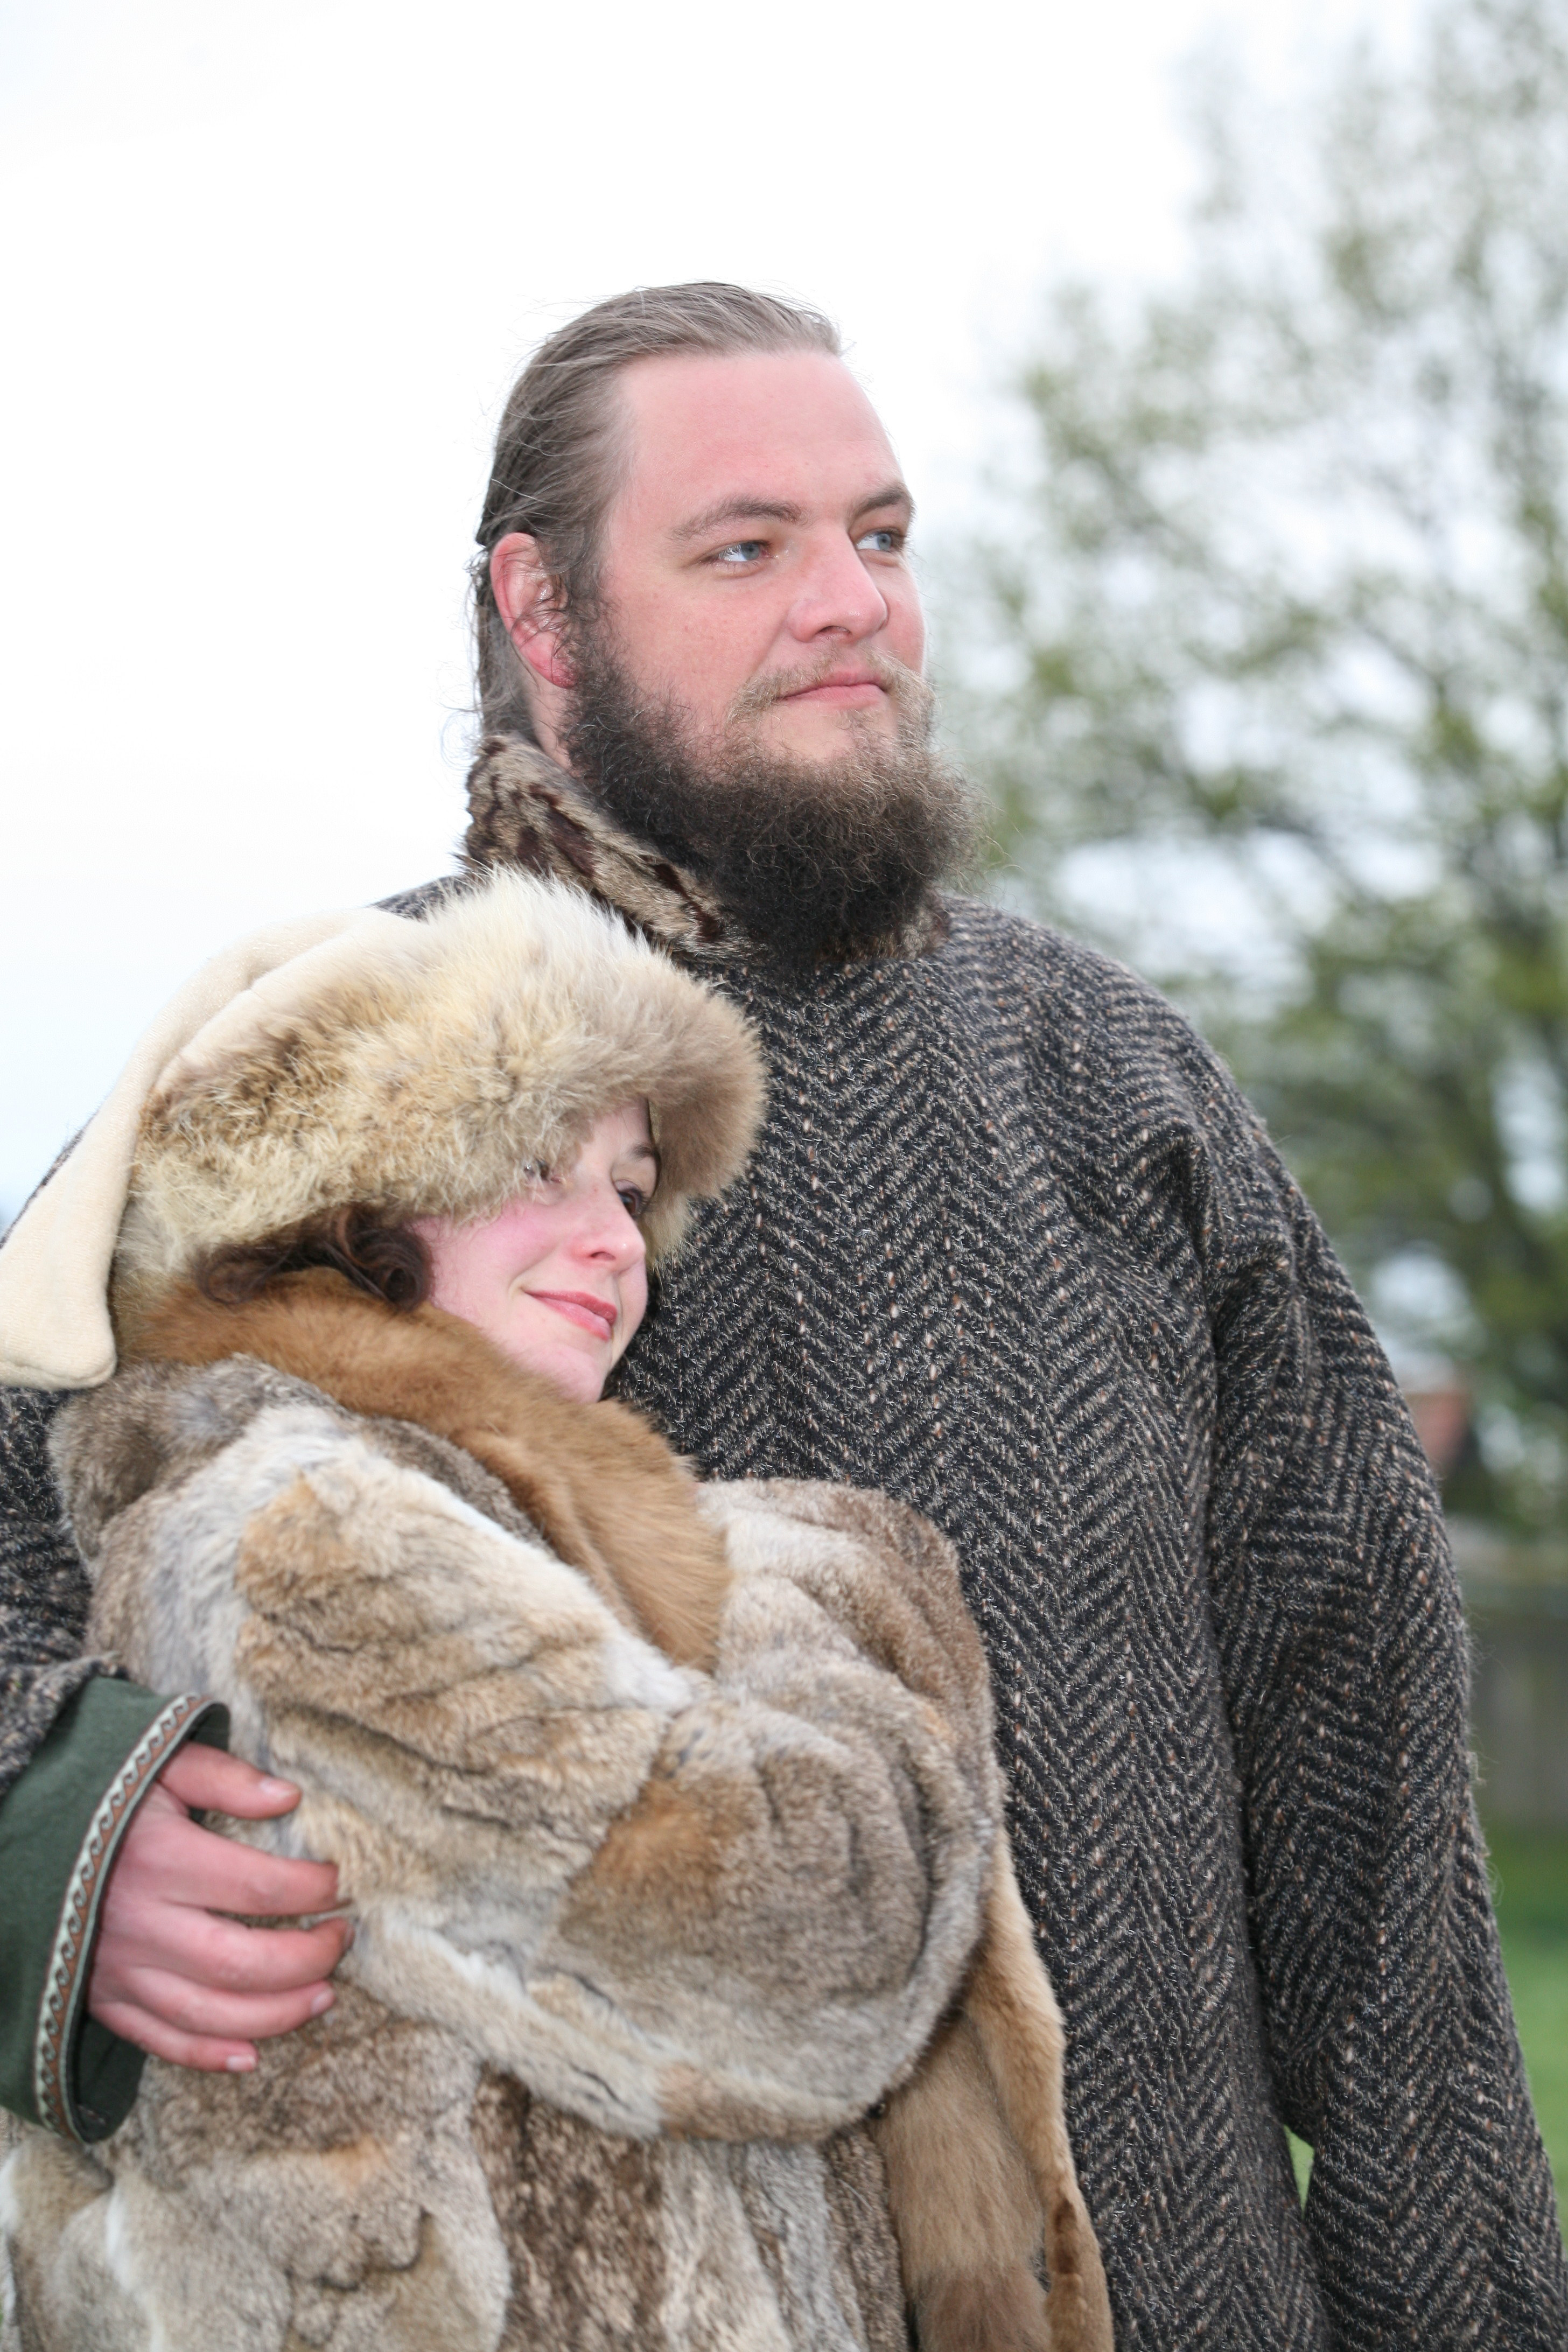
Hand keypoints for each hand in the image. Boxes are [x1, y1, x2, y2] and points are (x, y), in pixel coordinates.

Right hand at [87, 1743, 350, 2072]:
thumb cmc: (102, 1799)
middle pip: (241, 1963)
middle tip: (341, 1939)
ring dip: (276, 2015)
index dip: (312, 1890)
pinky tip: (252, 2054)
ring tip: (323, 1996)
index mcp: (161, 1860)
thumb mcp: (160, 1767)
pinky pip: (159, 2042)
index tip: (338, 1883)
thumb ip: (223, 1778)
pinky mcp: (102, 2000)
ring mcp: (119, 1971)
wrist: (21, 1841)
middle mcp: (141, 1924)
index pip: (259, 1888)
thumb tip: (288, 1796)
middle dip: (306, 1960)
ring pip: (209, 2014)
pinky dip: (208, 2056)